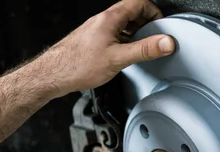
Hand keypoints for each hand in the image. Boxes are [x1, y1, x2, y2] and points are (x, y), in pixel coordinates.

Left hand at [37, 0, 174, 97]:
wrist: (53, 75)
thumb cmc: (77, 66)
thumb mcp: (118, 59)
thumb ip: (144, 50)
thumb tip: (166, 42)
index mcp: (110, 18)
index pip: (139, 2)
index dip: (154, 11)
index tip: (161, 25)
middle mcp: (102, 20)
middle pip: (131, 12)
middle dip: (146, 23)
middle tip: (154, 39)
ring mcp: (96, 30)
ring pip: (122, 24)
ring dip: (134, 33)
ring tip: (140, 48)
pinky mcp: (91, 40)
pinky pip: (113, 34)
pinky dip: (123, 41)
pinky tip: (122, 56)